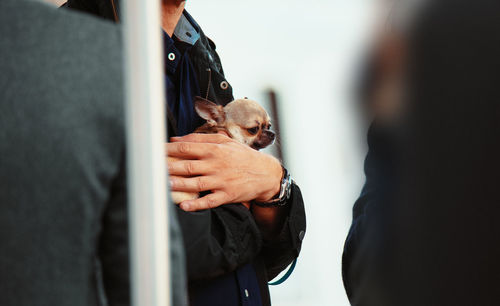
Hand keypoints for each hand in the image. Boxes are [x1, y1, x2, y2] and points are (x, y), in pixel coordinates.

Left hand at [166, 133, 282, 211]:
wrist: (265, 173)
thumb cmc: (242, 156)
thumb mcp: (225, 141)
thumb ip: (200, 138)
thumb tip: (175, 139)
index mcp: (215, 149)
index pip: (187, 148)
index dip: (169, 149)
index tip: (155, 151)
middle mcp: (217, 164)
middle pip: (187, 165)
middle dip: (168, 167)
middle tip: (153, 169)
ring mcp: (221, 181)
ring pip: (195, 183)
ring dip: (178, 184)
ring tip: (163, 185)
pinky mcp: (227, 195)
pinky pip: (209, 201)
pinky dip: (196, 205)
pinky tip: (184, 206)